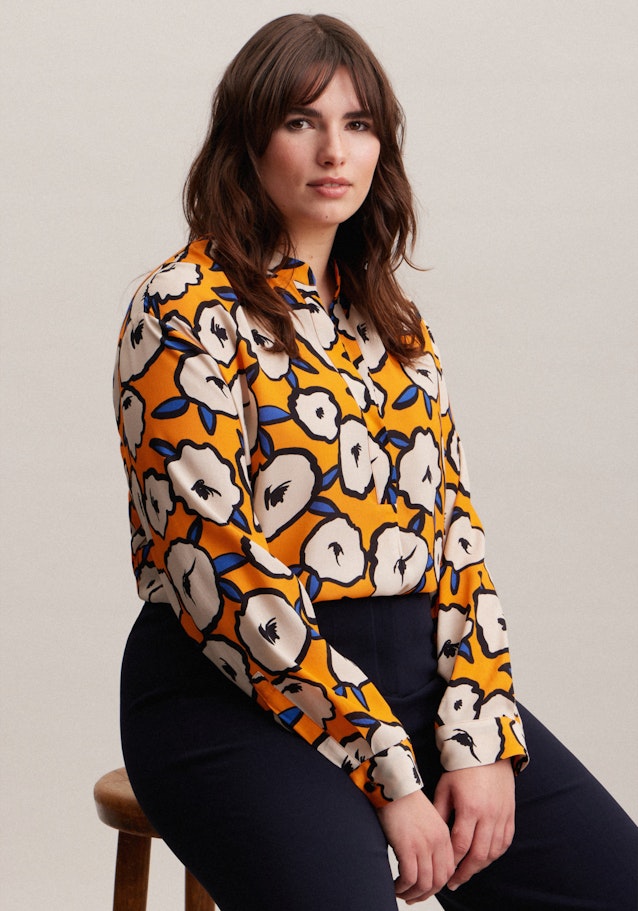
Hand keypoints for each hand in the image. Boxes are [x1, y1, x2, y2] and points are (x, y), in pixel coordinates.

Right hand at [376, 789, 454, 903]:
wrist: (393, 786)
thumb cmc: (404, 800)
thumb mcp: (426, 820)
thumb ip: (430, 839)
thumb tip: (423, 861)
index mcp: (443, 835)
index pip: (447, 870)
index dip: (436, 884)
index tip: (424, 889)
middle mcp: (437, 842)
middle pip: (438, 881)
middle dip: (425, 894)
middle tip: (412, 897)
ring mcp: (423, 845)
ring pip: (424, 883)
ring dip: (412, 894)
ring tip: (401, 893)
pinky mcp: (407, 846)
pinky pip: (409, 878)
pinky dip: (402, 887)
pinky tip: (395, 885)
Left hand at [433, 759, 514, 891]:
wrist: (488, 751)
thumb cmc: (462, 767)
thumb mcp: (445, 787)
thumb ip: (440, 813)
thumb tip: (432, 836)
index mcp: (470, 808)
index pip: (461, 844)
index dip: (452, 861)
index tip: (442, 870)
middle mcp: (489, 815)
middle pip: (479, 854)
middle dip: (465, 872)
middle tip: (454, 883)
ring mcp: (502, 816)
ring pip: (493, 851)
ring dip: (480, 865)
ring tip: (467, 873)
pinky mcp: (510, 814)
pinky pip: (505, 842)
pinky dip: (494, 854)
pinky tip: (484, 858)